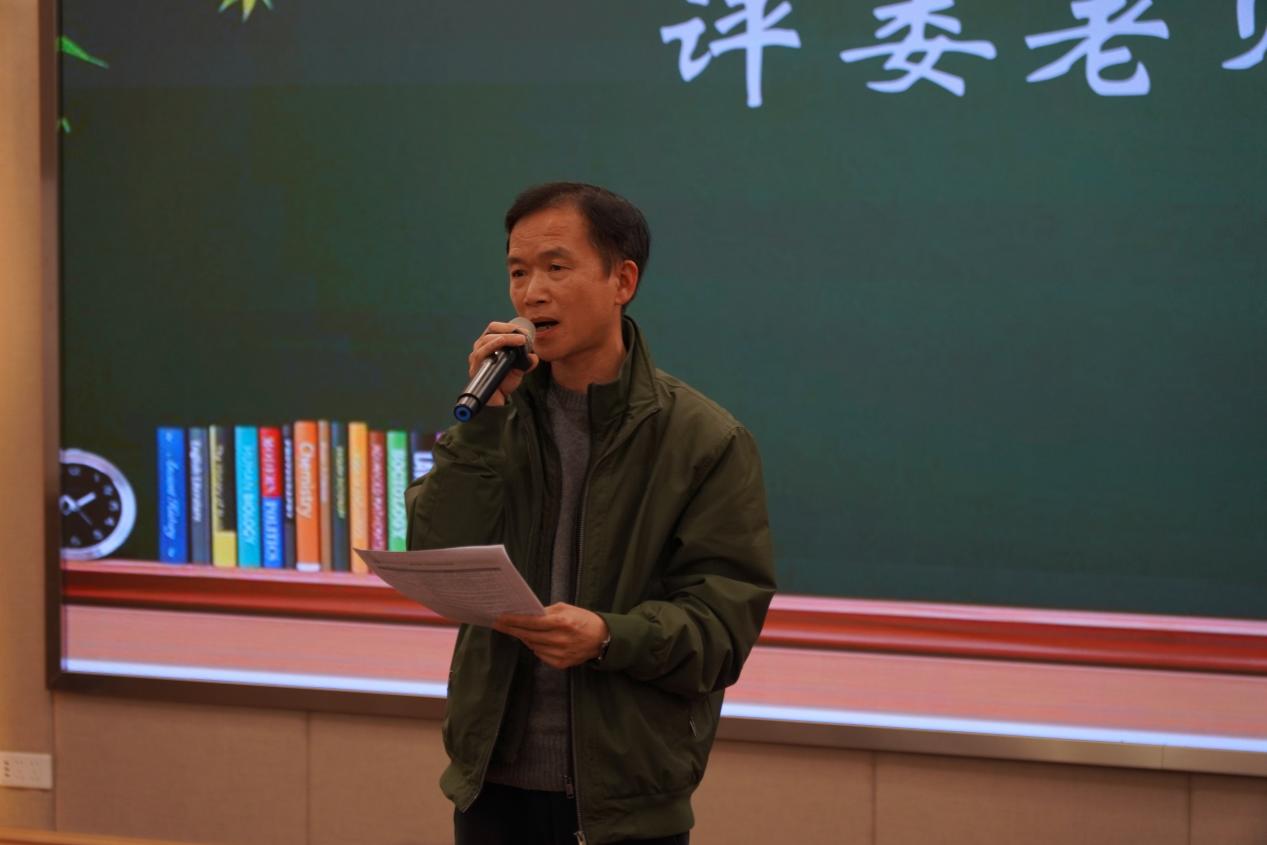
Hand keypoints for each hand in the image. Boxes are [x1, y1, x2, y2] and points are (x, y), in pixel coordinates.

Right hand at [469, 321, 538, 405]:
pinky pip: (482, 353)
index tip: (525, 331)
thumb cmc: (504, 381)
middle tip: (525, 336)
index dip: (509, 326)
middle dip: (509, 329)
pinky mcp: (475, 367)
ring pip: (487, 339)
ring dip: (506, 337)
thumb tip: (534, 357)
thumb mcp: (519, 369)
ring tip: (522, 340)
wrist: (497, 400)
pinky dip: (495, 346)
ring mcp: (476, 357)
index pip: (495, 328)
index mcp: (489, 344)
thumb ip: (526, 362)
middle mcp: (480, 348)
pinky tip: (507, 347)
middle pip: (491, 330)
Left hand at [494, 603, 608, 669]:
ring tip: (517, 630)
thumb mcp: (566, 608)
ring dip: (524, 638)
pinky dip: (536, 647)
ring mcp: (560, 653)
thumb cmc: (582, 619)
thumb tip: (527, 614)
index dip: (514, 620)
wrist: (602, 638)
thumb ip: (546, 612)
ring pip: (533, 646)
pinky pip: (540, 655)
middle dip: (512, 629)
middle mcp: (560, 639)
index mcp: (562, 622)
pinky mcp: (561, 664)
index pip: (531, 622)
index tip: (500, 618)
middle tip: (499, 624)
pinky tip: (536, 640)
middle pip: (528, 635)